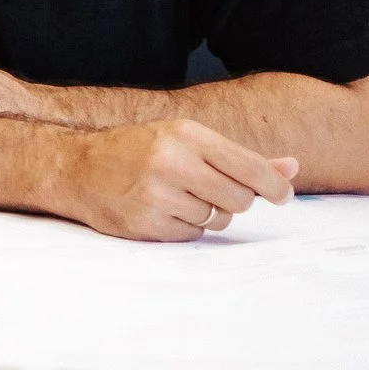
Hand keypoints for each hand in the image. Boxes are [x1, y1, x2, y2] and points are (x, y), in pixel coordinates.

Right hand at [66, 118, 297, 240]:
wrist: (76, 168)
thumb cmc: (138, 151)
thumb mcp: (185, 141)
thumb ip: (239, 158)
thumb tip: (292, 169)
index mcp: (186, 135)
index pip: (250, 168)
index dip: (275, 186)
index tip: (283, 195)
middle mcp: (172, 162)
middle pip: (239, 199)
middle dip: (234, 200)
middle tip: (212, 191)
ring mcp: (158, 195)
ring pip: (217, 219)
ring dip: (207, 213)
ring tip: (177, 197)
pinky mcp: (147, 224)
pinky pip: (193, 234)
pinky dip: (186, 227)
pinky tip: (163, 210)